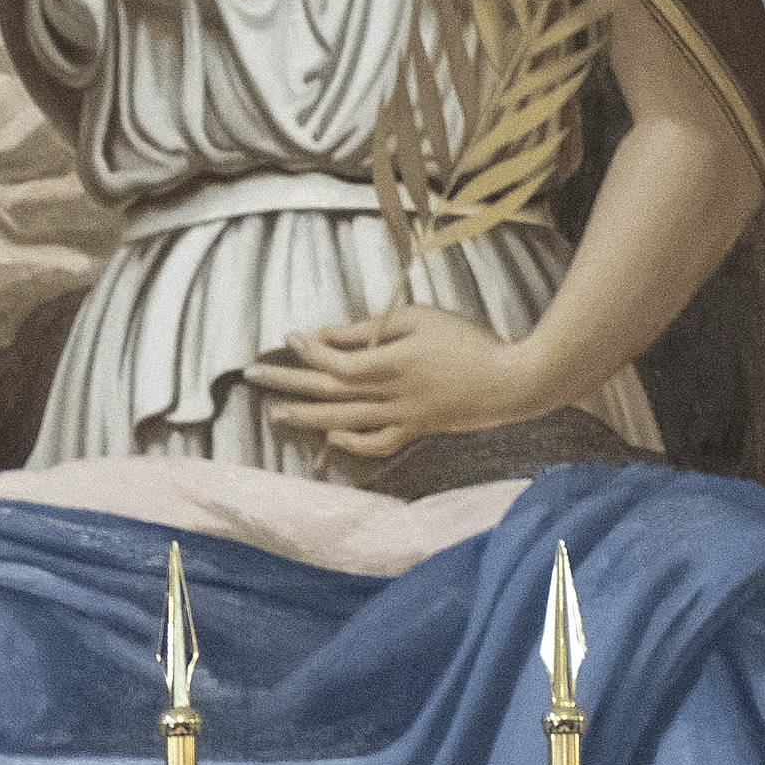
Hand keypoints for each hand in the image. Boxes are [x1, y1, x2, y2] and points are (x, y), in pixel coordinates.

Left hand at [246, 306, 545, 466]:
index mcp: (391, 364)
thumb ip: (373, 329)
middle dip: (288, 383)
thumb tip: (330, 335)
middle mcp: (390, 396)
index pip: (337, 363)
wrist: (512, 382)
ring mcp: (402, 418)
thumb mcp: (420, 321)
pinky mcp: (416, 431)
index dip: (310, 351)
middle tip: (253, 376)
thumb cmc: (468, 342)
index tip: (289, 338)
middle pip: (329, 392)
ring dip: (307, 417)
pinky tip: (331, 437)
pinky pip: (376, 444)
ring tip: (275, 413)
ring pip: (344, 422)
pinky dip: (351, 443)